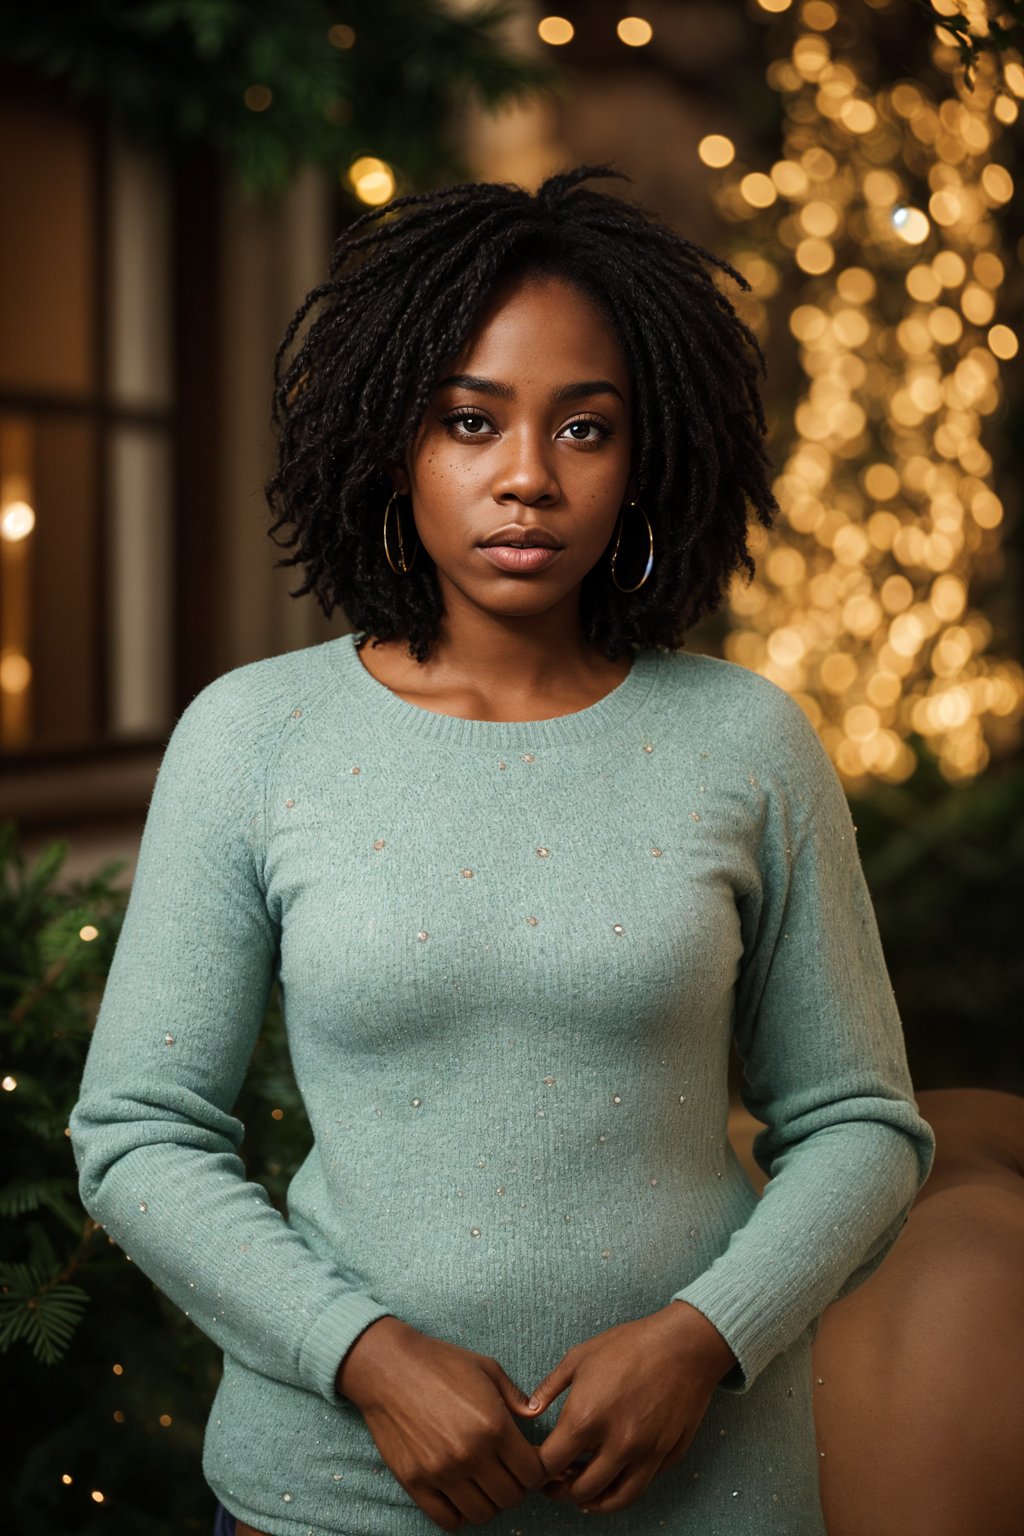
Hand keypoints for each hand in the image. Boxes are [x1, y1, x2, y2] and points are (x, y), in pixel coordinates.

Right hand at [336, 1316, 565, 1531]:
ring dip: (488, 1501)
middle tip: (505, 1470)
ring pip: (483, 1513)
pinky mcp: (416, 1483)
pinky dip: (459, 1513)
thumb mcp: (486, 1368)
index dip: (535, 1469)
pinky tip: (459, 1492)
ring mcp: (442, 1472)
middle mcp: (471, 1454)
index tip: (526, 1460)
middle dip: (515, 1486)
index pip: (532, 1473)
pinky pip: (448, 1520)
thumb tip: (536, 1414)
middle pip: (511, 1497)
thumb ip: (516, 1397)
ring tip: (482, 1482)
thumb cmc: (440, 1363)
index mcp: (494, 1425)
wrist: (388, 1367)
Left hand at [506, 1301, 736, 1516]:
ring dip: (591, 1500)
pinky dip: (620, 1492)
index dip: (537, 1469)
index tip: (535, 1464)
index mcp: (586, 1417)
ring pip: (613, 1500)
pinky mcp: (666, 1456)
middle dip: (560, 1490)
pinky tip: (610, 1482)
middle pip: (579, 1491)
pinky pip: (640, 1487)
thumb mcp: (580, 1357)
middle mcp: (615, 1443)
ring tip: (580, 1492)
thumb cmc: (630, 1345)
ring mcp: (644, 1454)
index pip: (550, 1464)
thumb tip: (530, 1411)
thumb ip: (550, 1387)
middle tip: (554, 1482)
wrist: (683, 1344)